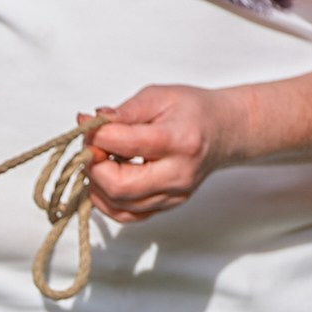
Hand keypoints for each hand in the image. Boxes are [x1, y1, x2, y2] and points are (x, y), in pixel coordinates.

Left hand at [82, 83, 234, 220]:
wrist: (223, 132)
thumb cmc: (192, 111)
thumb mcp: (159, 96)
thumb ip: (124, 111)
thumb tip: (89, 123)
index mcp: (179, 141)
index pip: (126, 144)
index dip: (97, 135)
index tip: (89, 124)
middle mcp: (178, 175)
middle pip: (120, 186)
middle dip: (94, 166)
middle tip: (92, 147)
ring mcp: (173, 196)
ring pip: (119, 205)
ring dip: (97, 183)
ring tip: (100, 159)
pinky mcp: (167, 206)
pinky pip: (127, 214)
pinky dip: (108, 200)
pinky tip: (107, 178)